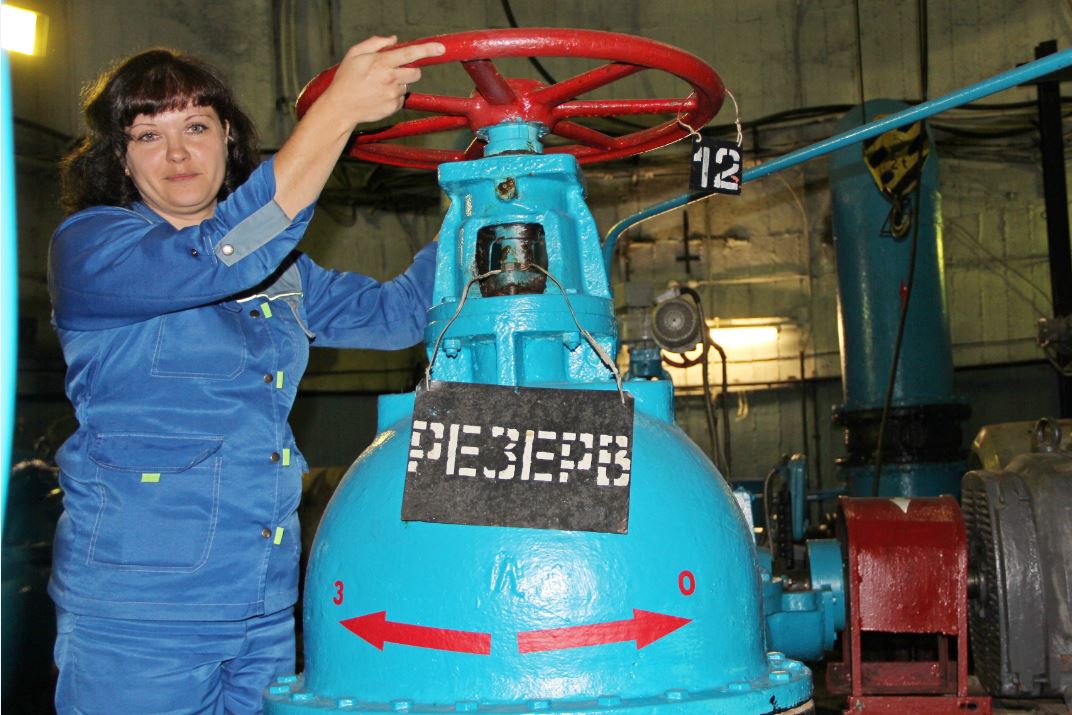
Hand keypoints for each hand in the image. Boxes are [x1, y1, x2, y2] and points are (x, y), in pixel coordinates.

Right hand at [325, 36, 445, 125]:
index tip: (440, 48)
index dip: (427, 50)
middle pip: (416, 72)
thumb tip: (394, 40)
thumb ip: (375, 44)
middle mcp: (390, 79)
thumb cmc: (346, 79)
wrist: (340, 107)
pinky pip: (401, 99)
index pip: (410, 54)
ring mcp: (392, 95)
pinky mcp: (393, 107)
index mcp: (381, 63)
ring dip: (399, 83)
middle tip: (395, 70)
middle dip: (410, 69)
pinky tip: (378, 96)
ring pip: (407, 85)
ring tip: (379, 85)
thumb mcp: (354, 54)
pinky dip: (393, 96)